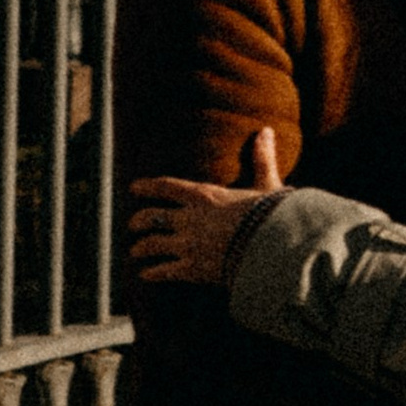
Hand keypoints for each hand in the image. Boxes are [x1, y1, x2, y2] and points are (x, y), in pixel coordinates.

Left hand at [130, 127, 282, 291]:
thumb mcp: (266, 186)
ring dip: (141, 248)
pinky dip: (153, 273)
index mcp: (204, 196)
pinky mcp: (192, 269)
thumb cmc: (270, 215)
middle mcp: (189, 219)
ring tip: (136, 251)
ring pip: (152, 245)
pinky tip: (146, 275)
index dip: (148, 187)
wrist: (273, 248)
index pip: (167, 187)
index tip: (134, 188)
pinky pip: (164, 271)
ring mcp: (187, 245)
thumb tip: (266, 130)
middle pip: (152, 217)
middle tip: (132, 224)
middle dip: (139, 221)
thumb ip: (262, 160)